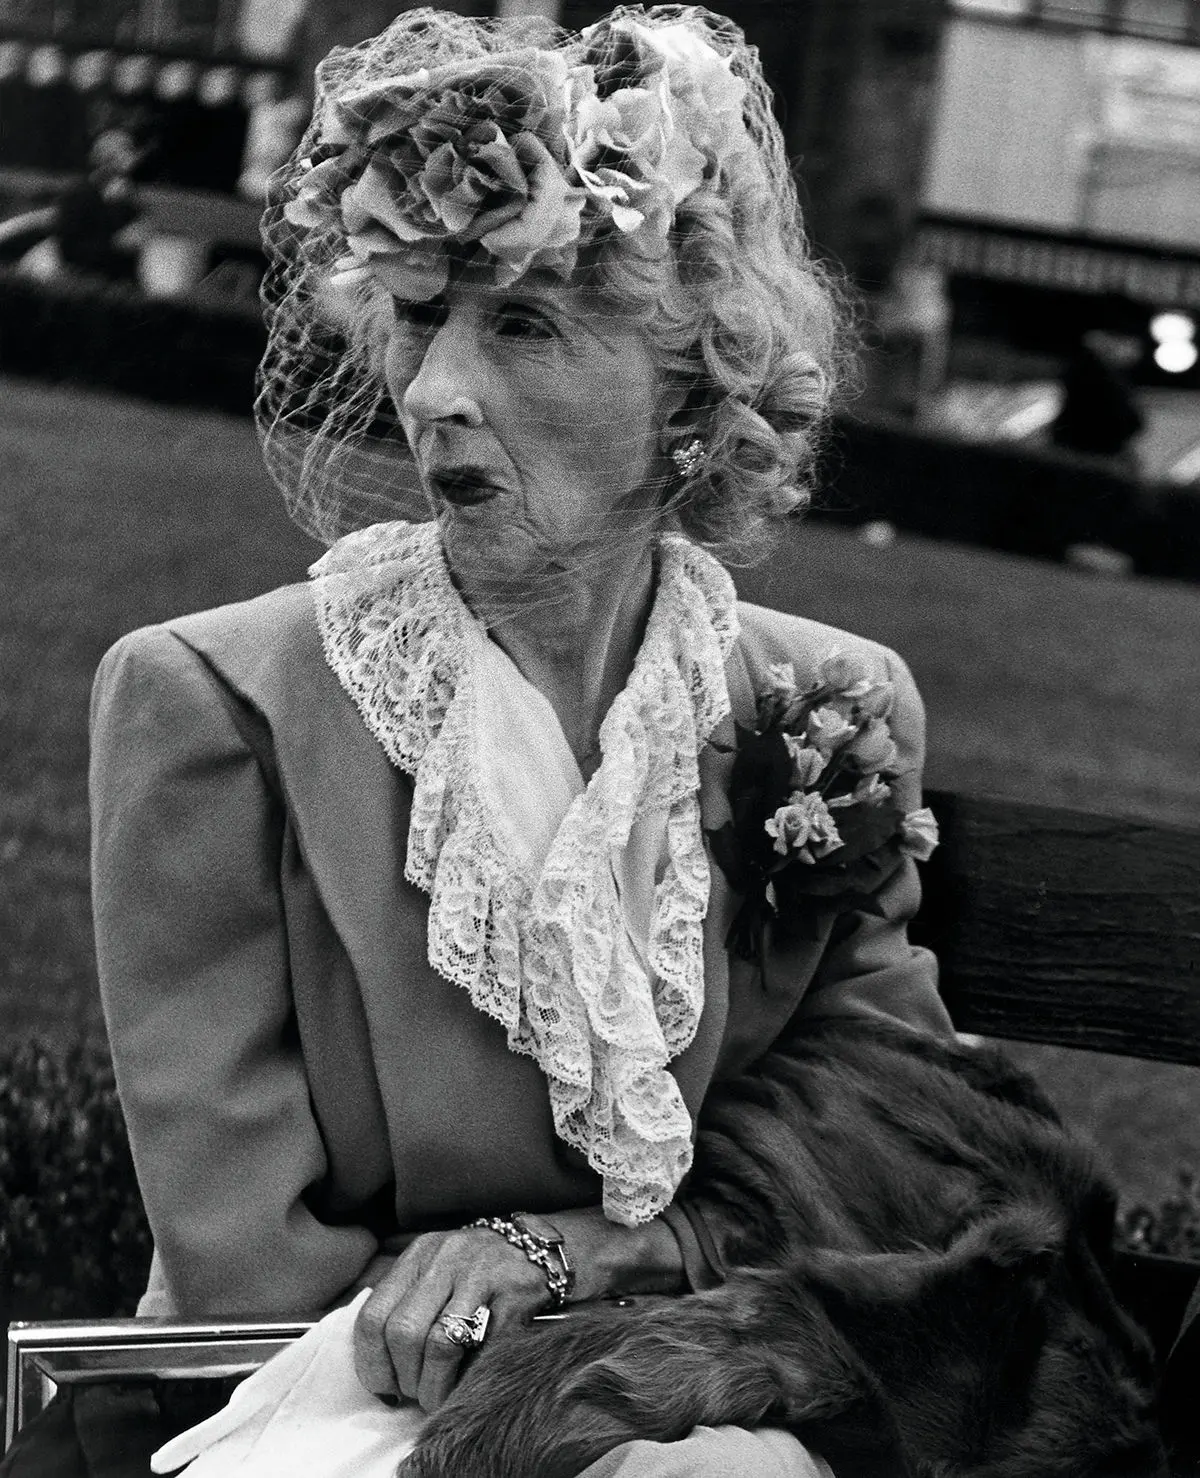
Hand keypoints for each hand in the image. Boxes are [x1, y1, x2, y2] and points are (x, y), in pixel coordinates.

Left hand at [353, 1208, 683, 1413]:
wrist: (549, 1249)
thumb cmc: (487, 1268)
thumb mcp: (441, 1266)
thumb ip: (409, 1297)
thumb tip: (378, 1359)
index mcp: (422, 1253)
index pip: (374, 1315)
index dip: (373, 1362)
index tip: (385, 1385)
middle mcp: (447, 1257)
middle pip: (403, 1332)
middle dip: (405, 1378)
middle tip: (414, 1394)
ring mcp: (481, 1273)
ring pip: (438, 1343)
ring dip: (434, 1385)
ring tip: (438, 1396)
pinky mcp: (513, 1293)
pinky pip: (480, 1346)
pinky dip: (466, 1377)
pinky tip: (465, 1383)